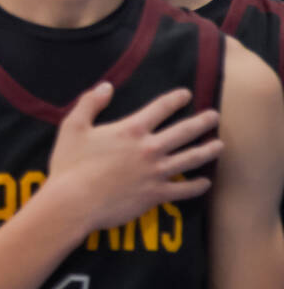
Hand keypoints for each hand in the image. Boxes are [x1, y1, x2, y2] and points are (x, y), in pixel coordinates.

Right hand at [47, 83, 219, 233]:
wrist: (74, 202)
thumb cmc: (70, 164)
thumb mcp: (72, 127)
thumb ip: (90, 103)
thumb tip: (106, 86)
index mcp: (131, 130)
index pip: (160, 108)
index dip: (175, 99)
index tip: (186, 94)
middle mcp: (149, 149)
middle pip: (184, 132)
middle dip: (202, 122)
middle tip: (215, 117)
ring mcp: (155, 173)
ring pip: (190, 159)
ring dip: (208, 151)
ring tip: (219, 146)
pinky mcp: (155, 195)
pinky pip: (183, 190)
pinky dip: (197, 186)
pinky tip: (206, 183)